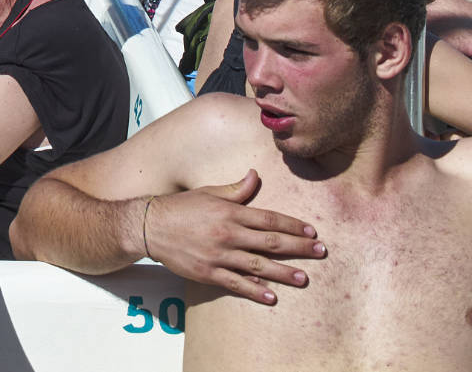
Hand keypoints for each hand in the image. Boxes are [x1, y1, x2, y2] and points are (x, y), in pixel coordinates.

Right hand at [142, 170, 323, 304]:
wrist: (151, 226)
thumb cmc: (181, 207)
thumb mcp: (209, 192)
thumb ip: (236, 189)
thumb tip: (255, 175)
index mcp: (230, 212)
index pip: (269, 219)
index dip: (293, 226)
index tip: (312, 232)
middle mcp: (228, 233)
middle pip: (270, 242)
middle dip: (298, 248)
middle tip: (320, 253)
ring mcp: (219, 255)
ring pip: (258, 265)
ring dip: (283, 272)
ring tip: (303, 278)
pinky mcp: (209, 273)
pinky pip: (236, 283)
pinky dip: (255, 290)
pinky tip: (271, 296)